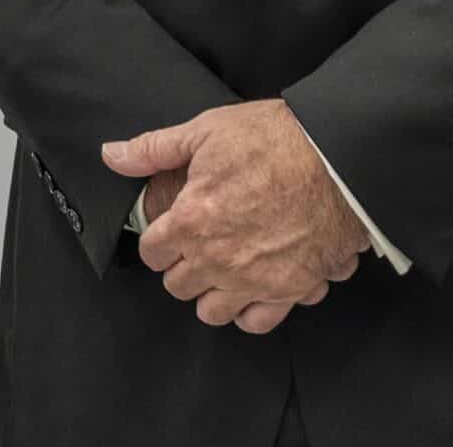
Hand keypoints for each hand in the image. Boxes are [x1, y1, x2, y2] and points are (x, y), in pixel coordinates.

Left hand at [103, 99, 367, 331]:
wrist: (340, 156)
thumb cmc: (274, 139)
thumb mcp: (206, 130)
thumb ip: (154, 149)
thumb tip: (112, 155)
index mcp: (192, 221)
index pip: (152, 253)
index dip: (157, 240)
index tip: (169, 229)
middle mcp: (218, 260)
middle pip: (178, 286)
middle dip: (181, 266)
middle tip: (196, 245)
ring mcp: (256, 280)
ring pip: (212, 312)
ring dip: (211, 293)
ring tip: (221, 269)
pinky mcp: (292, 289)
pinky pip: (258, 321)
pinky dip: (251, 310)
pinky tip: (252, 288)